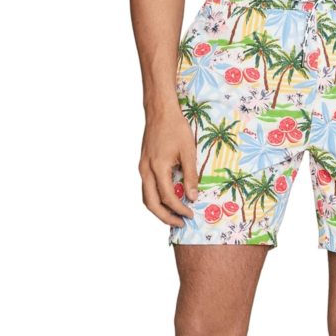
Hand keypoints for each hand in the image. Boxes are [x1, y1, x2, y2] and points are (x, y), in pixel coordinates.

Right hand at [138, 101, 198, 226]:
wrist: (159, 111)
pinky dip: (156, 199)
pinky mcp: (143, 165)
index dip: (180, 209)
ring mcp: (142, 168)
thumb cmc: (175, 128)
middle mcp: (146, 170)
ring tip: (174, 216)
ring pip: (146, 197)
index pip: (168, 197)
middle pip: (151, 203)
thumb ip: (190, 176)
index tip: (191, 214)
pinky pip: (147, 188)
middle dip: (165, 217)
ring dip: (159, 210)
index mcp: (157, 167)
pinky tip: (168, 201)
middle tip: (180, 224)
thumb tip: (192, 196)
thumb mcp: (188, 151)